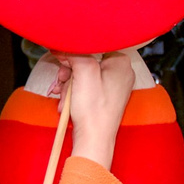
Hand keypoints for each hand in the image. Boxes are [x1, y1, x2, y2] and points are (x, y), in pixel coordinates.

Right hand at [57, 51, 137, 171]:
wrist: (94, 140)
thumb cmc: (94, 110)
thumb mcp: (83, 72)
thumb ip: (75, 53)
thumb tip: (64, 45)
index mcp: (121, 62)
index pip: (95, 44)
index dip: (75, 50)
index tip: (63, 56)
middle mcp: (120, 72)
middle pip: (87, 60)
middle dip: (69, 71)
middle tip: (62, 80)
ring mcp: (113, 85)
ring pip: (83, 74)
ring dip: (69, 84)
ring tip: (63, 96)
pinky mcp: (104, 97)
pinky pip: (85, 87)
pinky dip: (73, 93)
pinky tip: (66, 103)